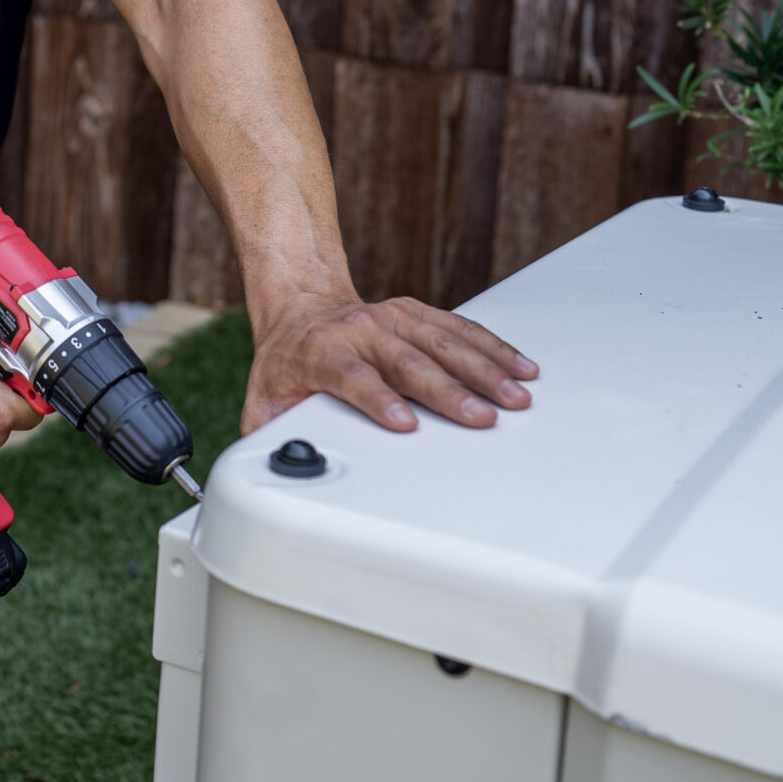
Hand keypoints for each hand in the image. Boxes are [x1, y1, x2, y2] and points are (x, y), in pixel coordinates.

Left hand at [245, 292, 537, 434]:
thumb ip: (269, 436)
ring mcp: (390, 317)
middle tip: (482, 419)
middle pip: (408, 362)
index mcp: (320, 352)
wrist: (299, 308)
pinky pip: (459, 327)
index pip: (353, 377)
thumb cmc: (286, 362)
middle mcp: (359, 330)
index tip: (405, 424)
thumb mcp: (264, 399)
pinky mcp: (415, 312)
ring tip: (515, 395)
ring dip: (483, 369)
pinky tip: (518, 366)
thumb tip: (276, 473)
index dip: (378, 400)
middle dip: (448, 392)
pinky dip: (492, 346)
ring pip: (443, 342)